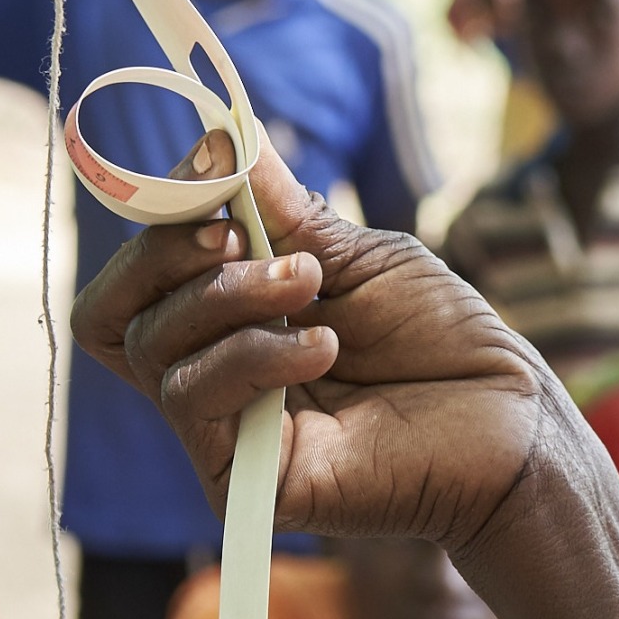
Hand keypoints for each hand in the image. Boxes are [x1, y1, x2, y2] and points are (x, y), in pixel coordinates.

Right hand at [70, 130, 550, 571]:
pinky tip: (323, 347)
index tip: (217, 161)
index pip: (135, 278)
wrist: (505, 417)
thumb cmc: (439, 338)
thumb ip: (279, 209)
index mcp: (224, 324)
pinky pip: (195, 402)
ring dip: (230, 298)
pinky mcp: (241, 481)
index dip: (156, 216)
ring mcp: (220, 432)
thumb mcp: (353, 254)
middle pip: (113, 312)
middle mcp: (208, 376)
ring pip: (155, 350)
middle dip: (165, 252)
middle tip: (239, 234)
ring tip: (310, 287)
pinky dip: (253, 357)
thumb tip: (221, 137)